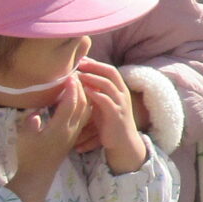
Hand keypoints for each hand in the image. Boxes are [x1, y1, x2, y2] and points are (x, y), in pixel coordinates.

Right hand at [11, 79, 88, 201]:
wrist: (37, 177)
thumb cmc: (28, 157)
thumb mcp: (24, 138)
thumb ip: (30, 122)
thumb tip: (36, 110)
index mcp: (59, 128)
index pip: (71, 104)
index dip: (72, 87)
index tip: (68, 74)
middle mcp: (70, 130)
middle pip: (82, 104)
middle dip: (81, 87)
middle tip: (75, 72)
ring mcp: (74, 133)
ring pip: (86, 110)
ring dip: (85, 95)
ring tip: (79, 81)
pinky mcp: (73, 136)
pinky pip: (84, 116)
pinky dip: (84, 104)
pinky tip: (80, 97)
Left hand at [77, 60, 146, 174]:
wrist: (123, 142)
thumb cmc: (109, 122)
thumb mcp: (103, 103)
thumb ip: (96, 91)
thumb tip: (81, 78)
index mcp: (120, 89)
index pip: (110, 70)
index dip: (96, 63)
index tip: (81, 59)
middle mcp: (122, 93)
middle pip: (110, 72)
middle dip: (95, 66)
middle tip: (79, 63)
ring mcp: (120, 103)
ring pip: (108, 84)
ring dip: (93, 78)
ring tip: (79, 75)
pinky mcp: (116, 114)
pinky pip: (106, 100)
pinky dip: (95, 94)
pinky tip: (84, 91)